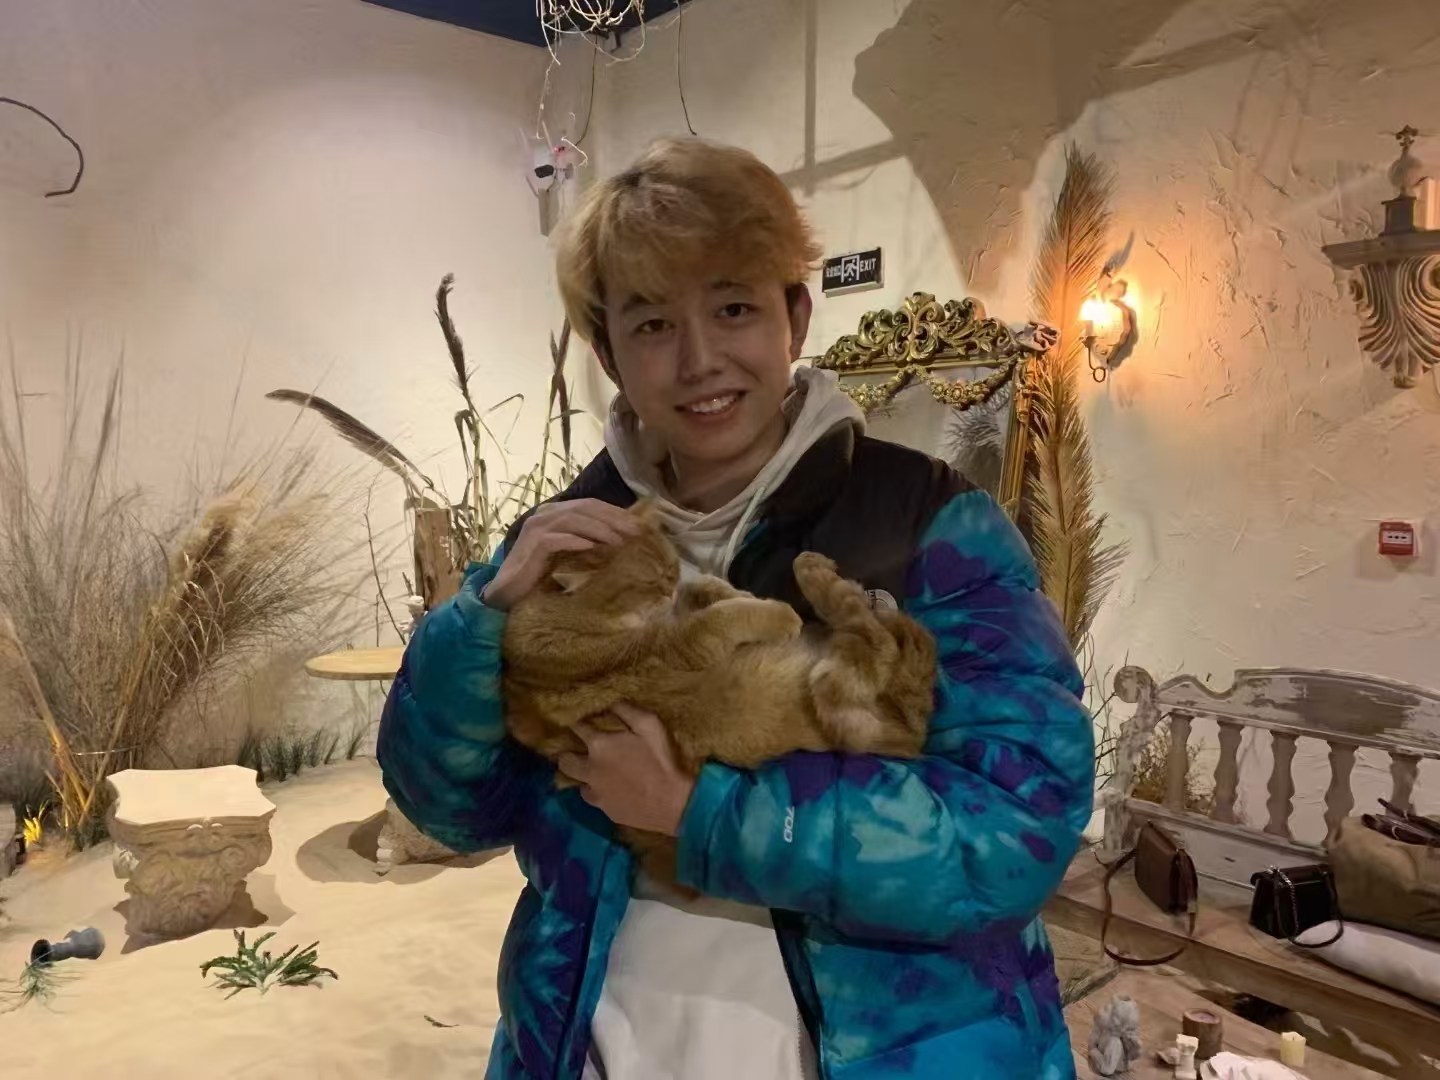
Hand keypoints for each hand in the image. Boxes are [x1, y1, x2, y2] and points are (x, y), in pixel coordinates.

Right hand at [483, 499, 641, 610]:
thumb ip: (589, 542)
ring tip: (620, 541)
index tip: (639, 526)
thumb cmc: (542, 576)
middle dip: (613, 519)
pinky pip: (555, 539)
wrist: (509, 594)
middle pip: (585, 508)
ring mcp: (536, 528)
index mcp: (556, 512)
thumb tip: (624, 541)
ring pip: (572, 519)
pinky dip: (575, 541)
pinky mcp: (530, 545)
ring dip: (599, 529)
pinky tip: (592, 548)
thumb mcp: (571, 555)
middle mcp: (545, 514)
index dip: (616, 513)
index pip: (591, 505)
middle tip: (636, 533)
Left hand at [557, 703, 694, 836]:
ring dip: (580, 772)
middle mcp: (590, 768)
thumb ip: (627, 711)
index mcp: (599, 744)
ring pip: (574, 780)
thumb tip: (611, 703)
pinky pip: (590, 796)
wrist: (672, 802)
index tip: (589, 723)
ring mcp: (594, 790)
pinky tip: (606, 788)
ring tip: (591, 770)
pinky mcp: (602, 808)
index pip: (578, 727)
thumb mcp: (650, 725)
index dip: (583, 723)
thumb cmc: (661, 760)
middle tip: (580, 749)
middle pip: (565, 759)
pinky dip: (594, 790)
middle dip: (569, 751)